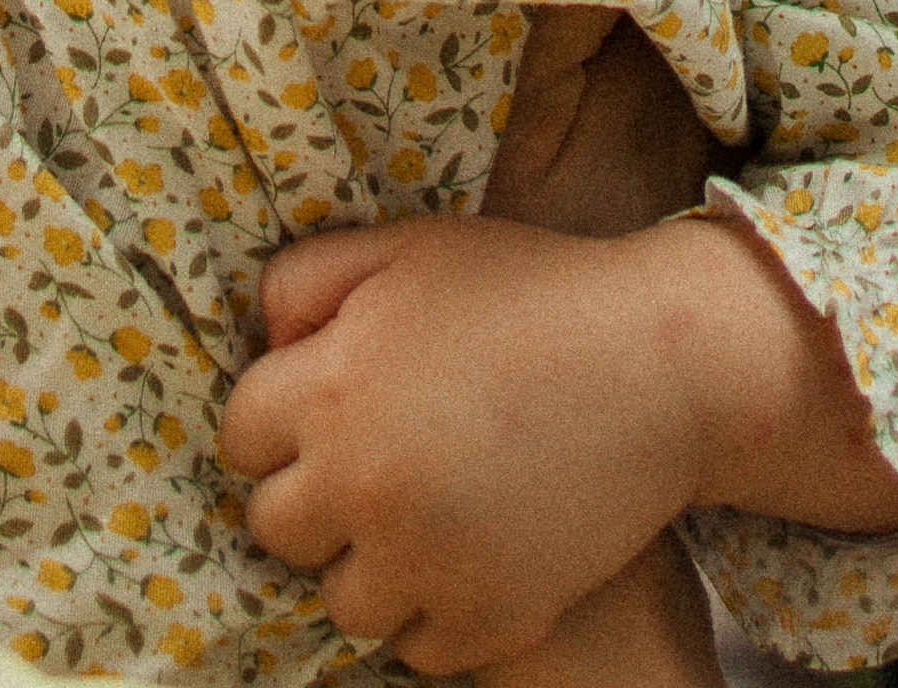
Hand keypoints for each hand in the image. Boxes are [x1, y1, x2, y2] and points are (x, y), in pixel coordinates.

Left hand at [220, 216, 706, 672]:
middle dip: (315, 496)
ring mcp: (426, 562)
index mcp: (330, 389)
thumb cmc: (527, 289)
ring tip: (423, 513)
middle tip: (377, 463)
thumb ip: (306, 281)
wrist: (658, 361)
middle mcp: (363, 484)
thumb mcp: (406, 249)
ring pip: (343, 601)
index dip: (279, 421)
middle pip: (277, 529)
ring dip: (370, 563)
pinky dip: (435, 612)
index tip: (329, 410)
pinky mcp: (490, 616)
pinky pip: (418, 648)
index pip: (239, 439)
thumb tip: (264, 343)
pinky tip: (468, 552)